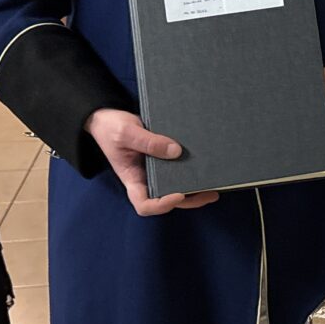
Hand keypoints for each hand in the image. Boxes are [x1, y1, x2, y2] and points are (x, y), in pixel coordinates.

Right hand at [85, 108, 218, 216]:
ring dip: (195, 189)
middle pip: (167, 199)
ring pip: (176, 187)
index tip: (178, 195)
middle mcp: (145, 179)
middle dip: (189, 200)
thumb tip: (176, 151)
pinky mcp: (163, 160)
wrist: (108, 118)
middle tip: (211, 193)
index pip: (144, 204)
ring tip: (217, 184)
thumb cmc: (111, 128)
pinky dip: (192, 172)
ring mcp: (155, 171)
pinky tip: (206, 167)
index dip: (162, 205)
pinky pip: (178, 170)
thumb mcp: (126, 132)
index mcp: (132, 179)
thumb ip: (148, 142)